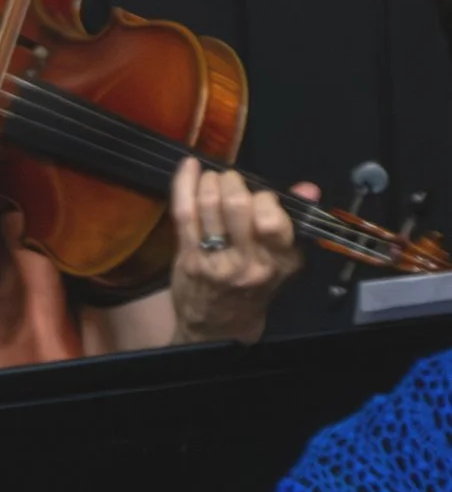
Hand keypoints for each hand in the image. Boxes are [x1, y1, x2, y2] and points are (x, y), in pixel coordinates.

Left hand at [168, 158, 306, 344]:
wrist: (219, 324)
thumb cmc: (254, 286)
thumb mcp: (285, 259)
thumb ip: (295, 222)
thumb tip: (308, 188)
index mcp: (276, 260)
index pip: (270, 219)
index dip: (264, 198)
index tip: (259, 195)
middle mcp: (244, 261)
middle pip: (236, 207)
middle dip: (233, 183)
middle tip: (231, 181)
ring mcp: (212, 260)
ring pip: (208, 207)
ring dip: (210, 183)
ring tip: (213, 179)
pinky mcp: (187, 257)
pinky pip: (183, 213)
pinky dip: (184, 185)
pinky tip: (189, 166)